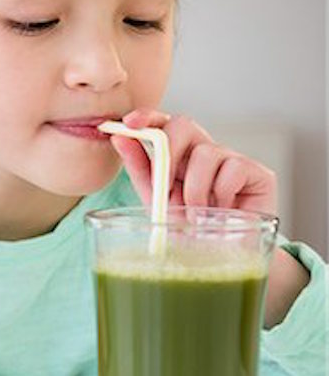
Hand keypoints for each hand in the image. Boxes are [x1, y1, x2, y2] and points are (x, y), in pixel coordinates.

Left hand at [109, 109, 308, 327]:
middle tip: (166, 187)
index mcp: (178, 157)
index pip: (164, 123)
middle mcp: (204, 153)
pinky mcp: (258, 173)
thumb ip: (140, 168)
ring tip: (196, 216)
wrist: (220, 262)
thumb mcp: (155, 200)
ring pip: (206, 151)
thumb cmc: (188, 232)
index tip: (129, 122)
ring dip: (194, 188)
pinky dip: (221, 194)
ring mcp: (231, 161)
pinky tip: (222, 213)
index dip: (148, 117)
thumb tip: (119, 138)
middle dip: (169, 152)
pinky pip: (233, 168)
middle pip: (184, 125)